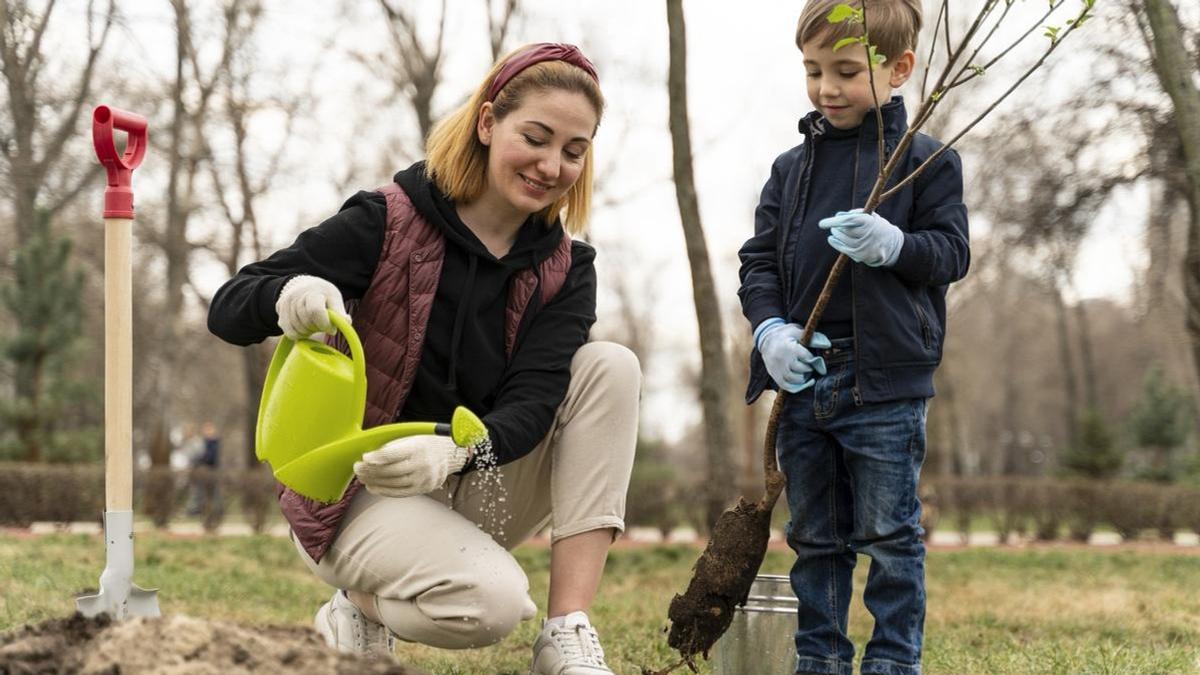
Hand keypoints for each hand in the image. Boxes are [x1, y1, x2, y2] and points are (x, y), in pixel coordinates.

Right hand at [275, 275, 348, 338]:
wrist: (304, 285)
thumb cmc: (323, 294)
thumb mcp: (334, 298)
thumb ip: (340, 312)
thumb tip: (347, 322)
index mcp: (312, 291)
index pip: (315, 311)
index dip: (325, 324)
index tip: (331, 328)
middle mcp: (296, 296)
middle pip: (306, 322)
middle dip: (318, 328)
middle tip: (323, 325)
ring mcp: (285, 303)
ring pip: (296, 329)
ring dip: (308, 332)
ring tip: (314, 325)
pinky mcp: (279, 311)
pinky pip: (288, 332)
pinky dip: (298, 334)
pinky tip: (305, 328)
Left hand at [353, 435, 472, 497]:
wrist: (444, 456)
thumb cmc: (420, 444)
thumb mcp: (409, 438)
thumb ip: (390, 445)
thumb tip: (366, 455)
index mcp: (418, 447)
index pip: (393, 454)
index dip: (376, 457)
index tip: (364, 457)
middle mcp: (422, 464)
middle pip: (391, 470)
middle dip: (371, 470)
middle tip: (357, 468)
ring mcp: (423, 479)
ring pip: (393, 483)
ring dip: (374, 481)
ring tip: (362, 478)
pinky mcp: (422, 489)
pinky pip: (399, 493)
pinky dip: (383, 491)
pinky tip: (372, 487)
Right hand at [754, 318, 830, 392]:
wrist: (766, 340)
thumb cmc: (785, 335)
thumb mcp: (798, 331)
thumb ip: (813, 338)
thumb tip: (827, 344)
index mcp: (788, 347)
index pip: (806, 357)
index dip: (815, 360)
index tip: (819, 361)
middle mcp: (781, 359)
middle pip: (801, 369)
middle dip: (810, 368)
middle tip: (812, 365)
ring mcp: (777, 369)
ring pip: (794, 379)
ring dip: (804, 378)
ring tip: (807, 371)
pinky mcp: (775, 376)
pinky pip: (787, 387)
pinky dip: (798, 387)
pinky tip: (806, 382)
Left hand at [818, 208, 903, 266]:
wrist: (891, 246)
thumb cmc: (877, 227)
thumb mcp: (871, 217)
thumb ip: (856, 214)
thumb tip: (838, 215)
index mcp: (869, 223)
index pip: (849, 221)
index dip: (834, 221)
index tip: (822, 223)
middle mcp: (866, 236)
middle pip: (843, 231)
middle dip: (835, 227)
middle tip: (833, 225)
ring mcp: (862, 246)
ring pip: (842, 240)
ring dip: (835, 234)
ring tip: (835, 231)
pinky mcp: (859, 255)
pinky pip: (842, 248)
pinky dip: (835, 242)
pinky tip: (832, 238)